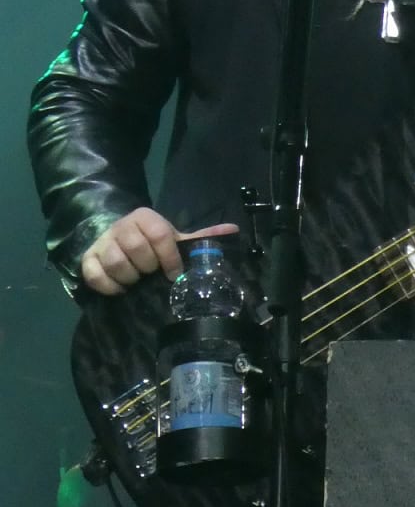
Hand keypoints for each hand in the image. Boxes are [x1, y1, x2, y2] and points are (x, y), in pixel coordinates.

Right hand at [80, 209, 238, 297]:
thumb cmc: (150, 240)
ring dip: (130, 277)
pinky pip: (95, 276)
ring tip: (137, 281)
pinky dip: (109, 286)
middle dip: (148, 267)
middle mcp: (122, 226)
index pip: (160, 235)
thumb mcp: (173, 236)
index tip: (175, 273)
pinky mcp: (87, 259)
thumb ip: (200, 237)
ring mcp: (102, 243)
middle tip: (152, 273)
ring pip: (116, 263)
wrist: (114, 236)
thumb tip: (234, 230)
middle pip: (137, 250)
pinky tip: (120, 289)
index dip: (170, 257)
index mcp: (146, 217)